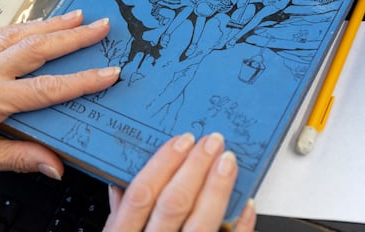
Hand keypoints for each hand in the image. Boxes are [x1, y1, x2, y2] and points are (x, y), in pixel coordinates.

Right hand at [104, 133, 255, 231]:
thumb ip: (118, 217)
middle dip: (195, 167)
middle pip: (174, 203)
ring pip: (202, 224)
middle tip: (212, 142)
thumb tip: (121, 182)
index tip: (182, 141)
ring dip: (218, 189)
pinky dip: (240, 226)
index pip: (142, 195)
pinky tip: (246, 204)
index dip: (163, 164)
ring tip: (228, 162)